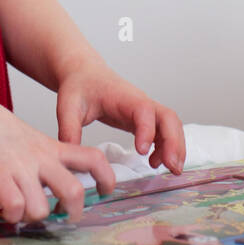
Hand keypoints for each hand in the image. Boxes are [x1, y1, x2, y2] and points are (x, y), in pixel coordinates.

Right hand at [0, 87, 117, 224]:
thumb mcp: (31, 139)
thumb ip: (46, 160)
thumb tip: (56, 190)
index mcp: (52, 148)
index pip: (93, 158)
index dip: (106, 177)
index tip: (106, 191)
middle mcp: (41, 159)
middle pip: (74, 192)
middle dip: (72, 212)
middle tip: (62, 215)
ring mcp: (20, 169)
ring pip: (42, 209)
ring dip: (34, 217)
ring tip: (23, 211)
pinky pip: (15, 209)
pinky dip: (12, 217)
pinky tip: (6, 210)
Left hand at [55, 56, 186, 174]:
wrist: (83, 73)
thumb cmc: (79, 86)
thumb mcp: (68, 107)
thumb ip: (69, 130)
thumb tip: (73, 159)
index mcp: (123, 96)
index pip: (144, 110)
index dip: (147, 130)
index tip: (142, 151)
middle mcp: (140, 102)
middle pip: (168, 117)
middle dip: (173, 142)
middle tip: (171, 167)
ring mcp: (145, 110)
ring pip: (171, 125)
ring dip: (176, 146)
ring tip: (171, 170)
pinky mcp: (144, 119)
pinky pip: (164, 132)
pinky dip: (167, 147)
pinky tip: (155, 163)